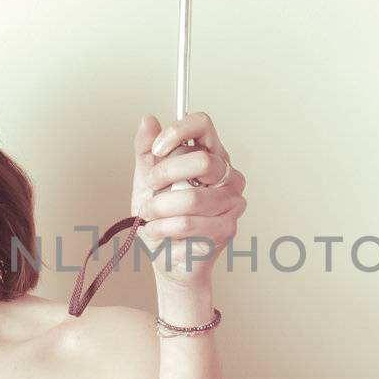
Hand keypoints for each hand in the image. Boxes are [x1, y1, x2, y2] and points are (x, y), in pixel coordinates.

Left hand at [131, 111, 247, 289]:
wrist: (167, 257)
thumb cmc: (161, 218)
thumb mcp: (146, 180)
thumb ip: (146, 151)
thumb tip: (148, 120)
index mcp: (210, 155)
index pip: (202, 124)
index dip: (178, 132)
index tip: (157, 150)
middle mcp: (227, 174)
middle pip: (202, 161)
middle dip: (164, 176)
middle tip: (151, 189)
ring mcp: (232, 201)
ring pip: (191, 198)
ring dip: (158, 209)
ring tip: (150, 216)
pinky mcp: (227, 228)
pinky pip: (188, 223)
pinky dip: (163, 228)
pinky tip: (159, 231)